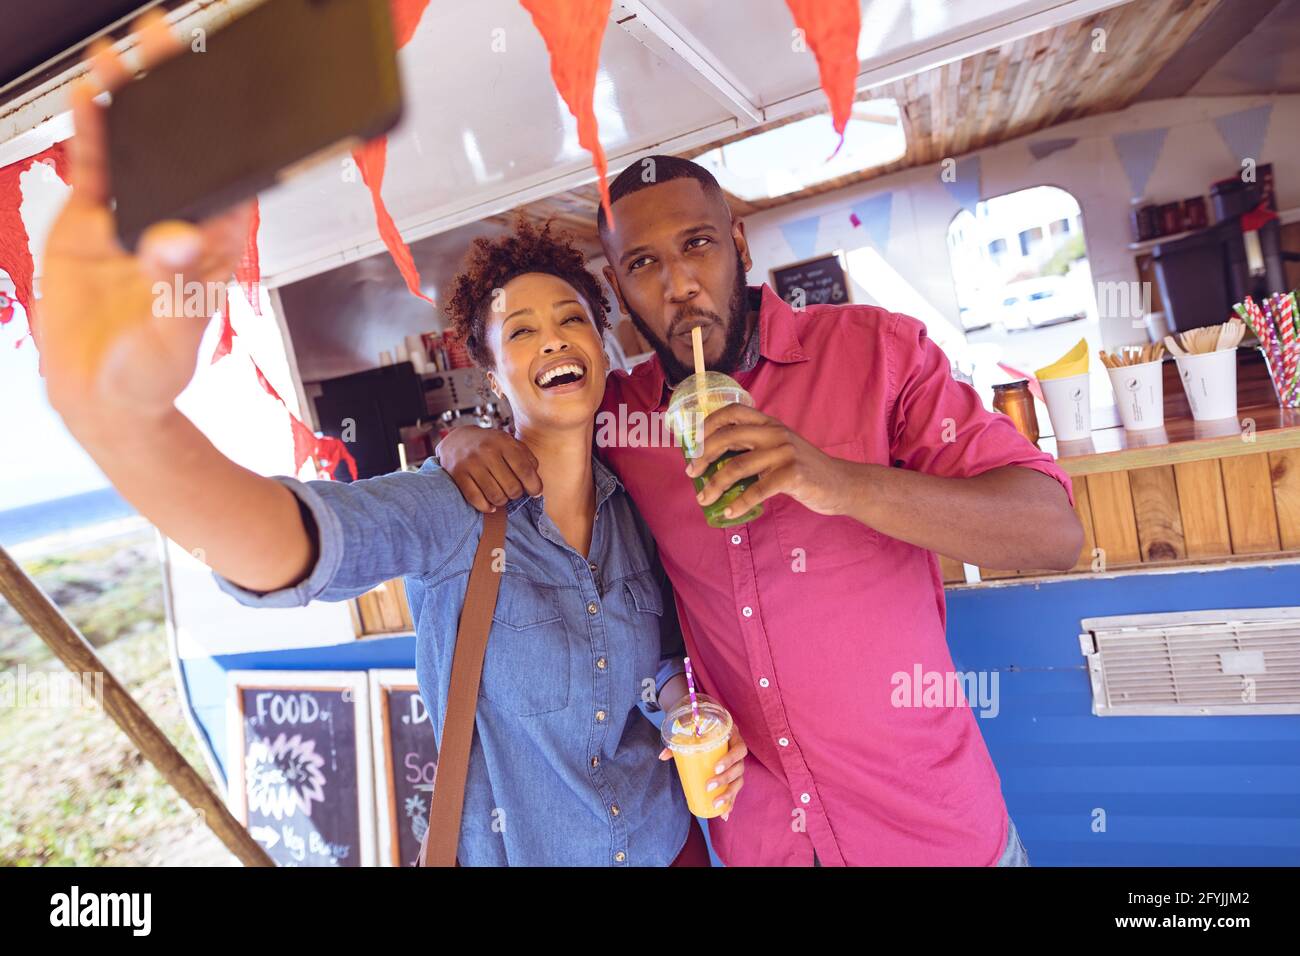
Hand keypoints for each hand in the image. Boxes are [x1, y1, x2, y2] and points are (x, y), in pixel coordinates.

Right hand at [37, 12, 254, 425]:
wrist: (99, 396)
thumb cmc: (152, 377)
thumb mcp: (170, 335)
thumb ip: (173, 288)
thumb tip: (174, 239)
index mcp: (214, 245)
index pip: (232, 176)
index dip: (236, 129)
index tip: (234, 86)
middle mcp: (178, 220)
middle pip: (186, 146)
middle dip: (182, 92)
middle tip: (176, 39)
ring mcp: (135, 214)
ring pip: (139, 145)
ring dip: (135, 97)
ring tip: (129, 49)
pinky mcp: (93, 218)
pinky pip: (95, 164)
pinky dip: (90, 128)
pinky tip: (90, 91)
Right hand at [434, 426, 541, 511]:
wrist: (458, 439)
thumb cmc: (491, 446)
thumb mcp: (511, 444)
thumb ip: (527, 460)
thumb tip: (536, 487)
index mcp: (504, 442)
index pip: (525, 470)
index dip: (534, 486)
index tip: (535, 492)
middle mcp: (487, 451)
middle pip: (512, 487)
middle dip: (516, 494)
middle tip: (513, 490)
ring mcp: (471, 463)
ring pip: (495, 496)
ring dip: (502, 501)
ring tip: (502, 495)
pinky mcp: (458, 474)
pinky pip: (476, 500)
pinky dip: (486, 507)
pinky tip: (490, 504)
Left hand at [659, 718, 747, 820]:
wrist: (704, 719)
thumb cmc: (699, 724)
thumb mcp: (690, 728)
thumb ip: (678, 741)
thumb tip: (662, 756)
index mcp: (733, 737)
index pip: (739, 749)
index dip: (730, 759)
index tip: (715, 767)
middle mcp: (738, 752)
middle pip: (739, 768)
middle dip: (725, 779)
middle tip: (708, 786)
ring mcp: (737, 764)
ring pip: (738, 781)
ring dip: (729, 795)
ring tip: (715, 804)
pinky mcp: (732, 775)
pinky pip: (735, 790)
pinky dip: (730, 803)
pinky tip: (724, 814)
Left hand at [686, 404, 850, 518]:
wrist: (841, 484)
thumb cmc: (804, 470)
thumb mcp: (779, 449)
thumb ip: (753, 448)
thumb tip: (713, 462)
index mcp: (770, 423)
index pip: (733, 411)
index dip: (708, 424)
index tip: (693, 442)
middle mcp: (776, 433)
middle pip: (728, 437)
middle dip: (703, 455)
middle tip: (692, 472)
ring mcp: (784, 452)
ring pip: (737, 466)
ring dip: (715, 485)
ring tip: (704, 499)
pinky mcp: (792, 475)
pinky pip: (756, 490)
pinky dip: (739, 503)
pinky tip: (729, 512)